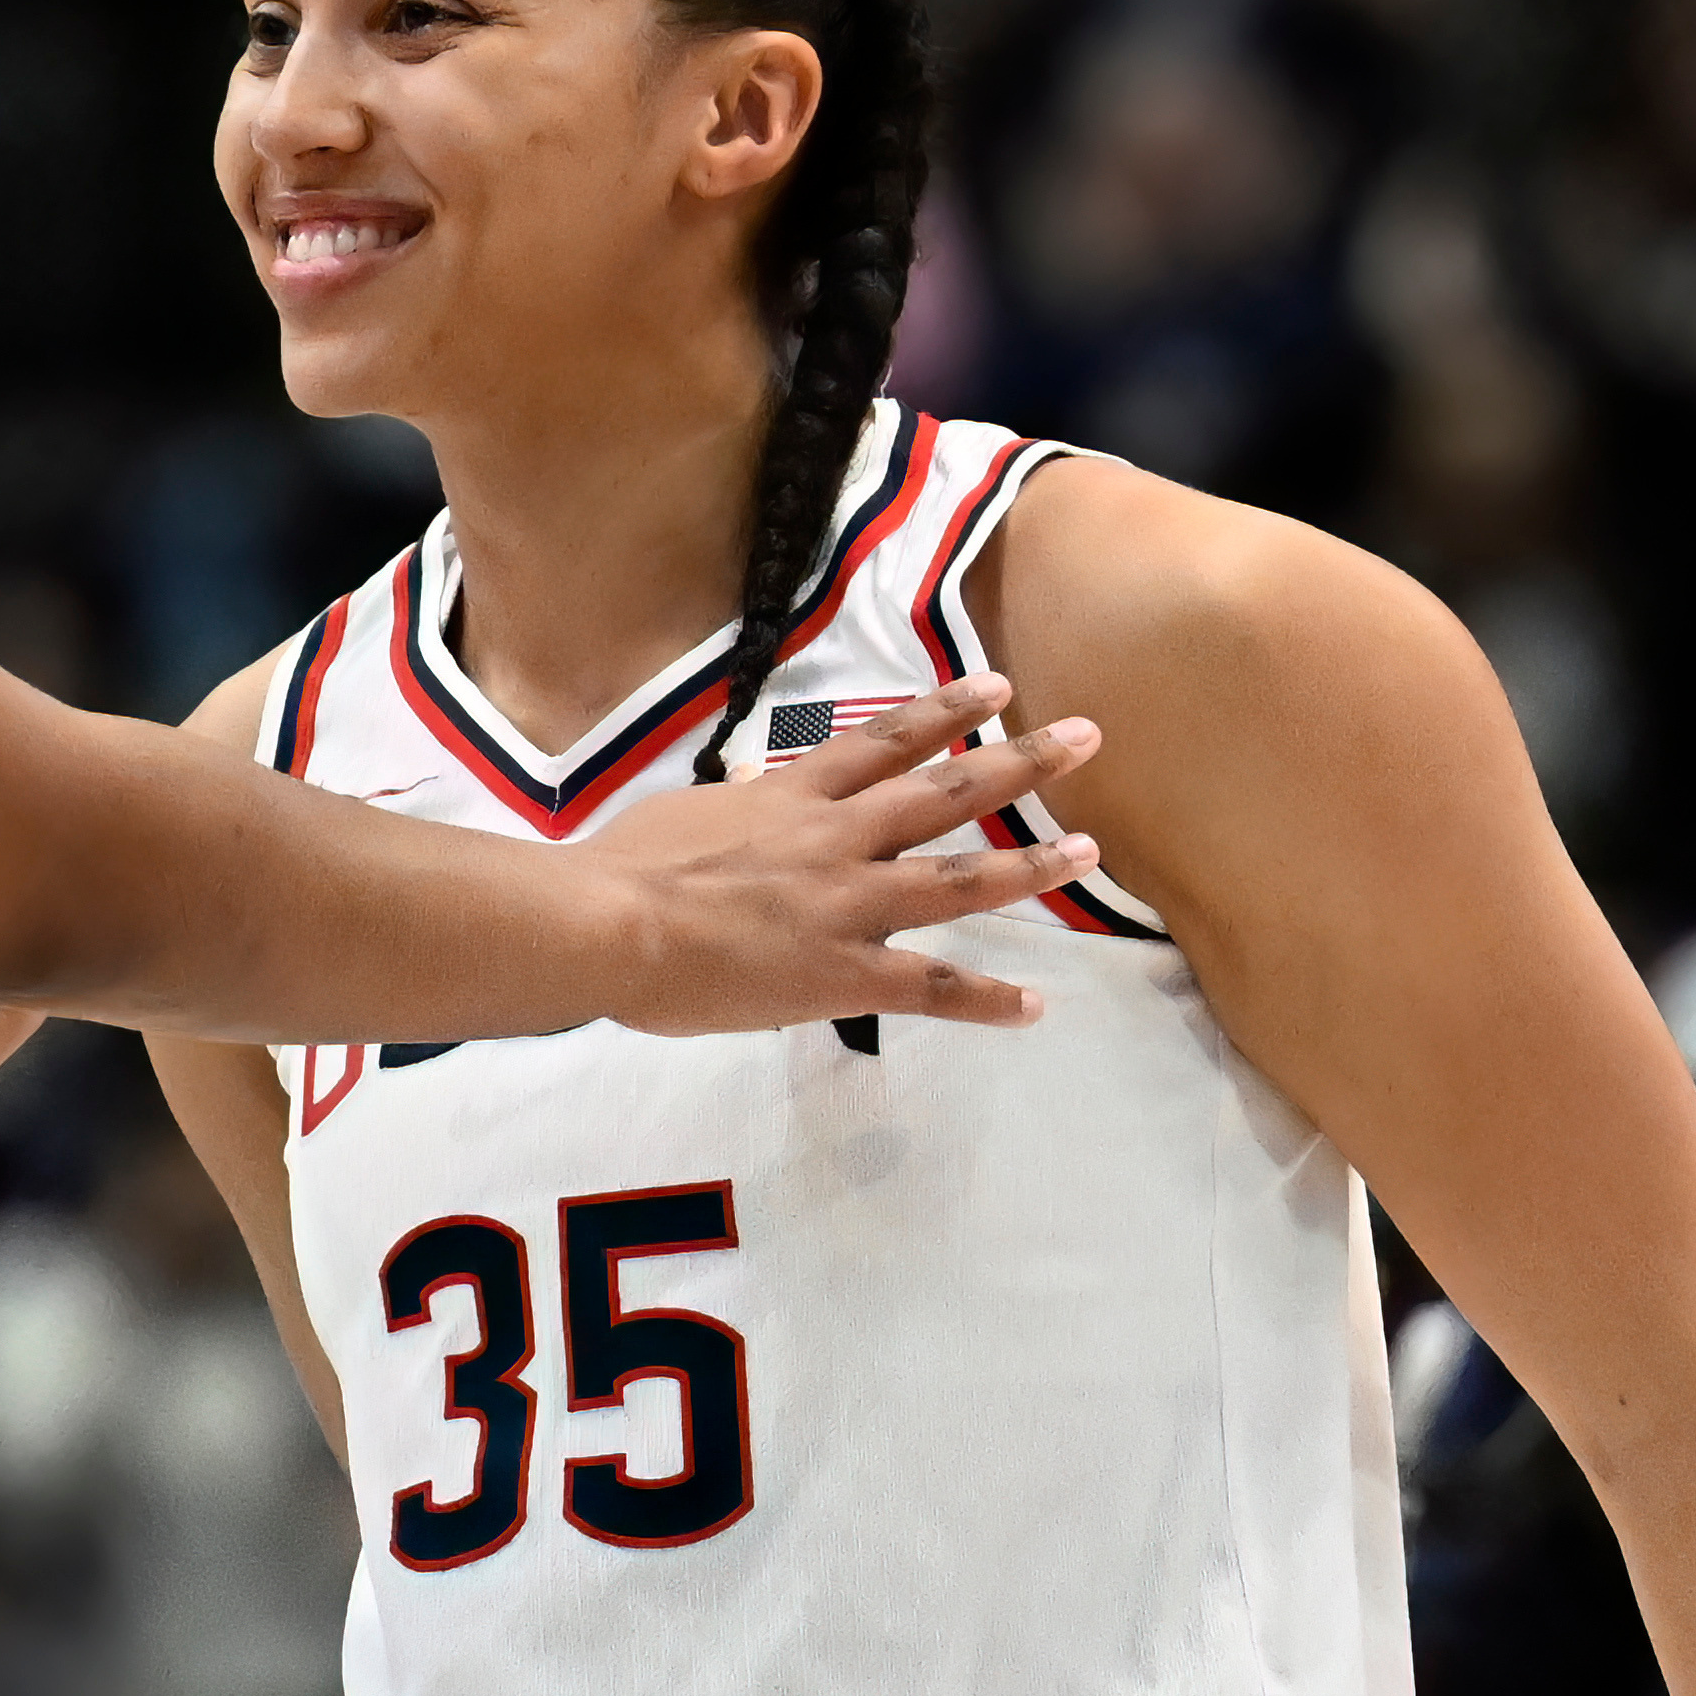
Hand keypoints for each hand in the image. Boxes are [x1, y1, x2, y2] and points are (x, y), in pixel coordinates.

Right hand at [588, 677, 1106, 1037]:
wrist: (608, 924)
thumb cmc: (623, 867)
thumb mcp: (682, 813)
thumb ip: (731, 804)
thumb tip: (748, 786)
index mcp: (793, 798)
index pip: (883, 742)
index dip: (944, 713)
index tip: (995, 688)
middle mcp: (837, 839)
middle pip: (945, 792)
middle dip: (1021, 763)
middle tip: (1085, 737)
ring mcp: (847, 904)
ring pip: (957, 881)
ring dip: (1029, 866)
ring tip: (1087, 853)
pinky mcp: (842, 972)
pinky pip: (929, 987)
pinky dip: (985, 1000)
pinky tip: (1033, 1007)